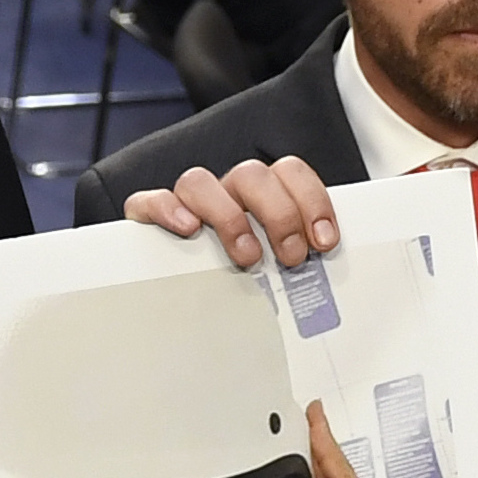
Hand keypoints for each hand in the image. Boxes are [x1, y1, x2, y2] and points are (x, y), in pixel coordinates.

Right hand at [125, 156, 338, 269]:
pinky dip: (169, 210)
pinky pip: (151, 200)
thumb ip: (297, 264)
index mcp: (259, 196)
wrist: (177, 305)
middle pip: (252, 175)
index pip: (289, 172)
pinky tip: (188, 230)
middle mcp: (225, 194)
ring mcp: (187, 205)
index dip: (312, 200)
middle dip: (279, 215)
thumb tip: (329, 283)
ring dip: (229, 218)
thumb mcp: (277, 272)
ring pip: (200, 182)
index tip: (324, 240)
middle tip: (291, 257)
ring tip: (246, 256)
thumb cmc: (238, 283)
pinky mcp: (149, 219)